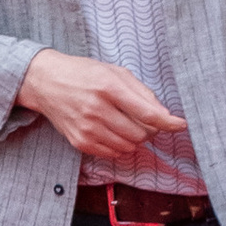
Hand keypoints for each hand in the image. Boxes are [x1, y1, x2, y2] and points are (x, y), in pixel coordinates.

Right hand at [16, 48, 184, 156]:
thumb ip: (141, 92)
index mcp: (108, 87)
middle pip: (141, 134)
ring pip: (128, 146)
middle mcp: (97, 109)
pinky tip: (114, 131)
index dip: (169, 122)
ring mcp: (87, 128)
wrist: (45, 82)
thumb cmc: (83, 73)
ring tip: (127, 124)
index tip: (181, 125)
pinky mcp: (80, 142)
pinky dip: (120, 146)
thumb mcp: (113, 71)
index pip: (147, 113)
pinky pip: (112, 154)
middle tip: (145, 120)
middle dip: (150, 130)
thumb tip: (164, 114)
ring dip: (135, 139)